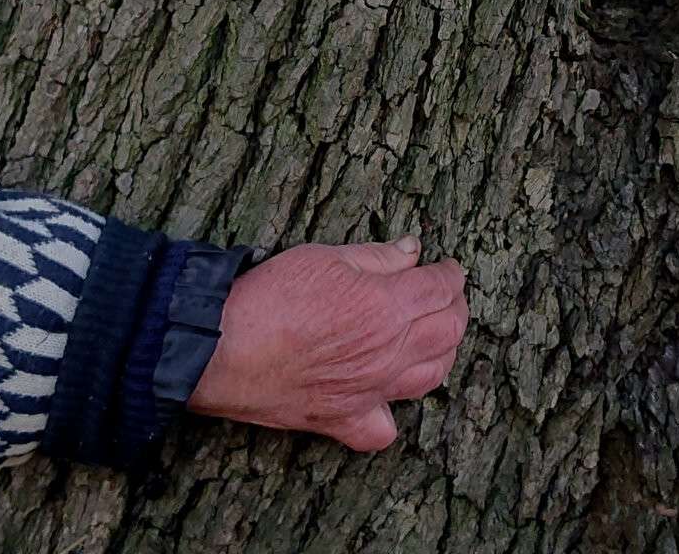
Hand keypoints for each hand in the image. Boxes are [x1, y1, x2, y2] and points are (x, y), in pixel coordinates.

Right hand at [186, 237, 467, 451]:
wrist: (222, 347)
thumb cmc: (268, 297)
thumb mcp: (323, 257)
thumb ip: (376, 256)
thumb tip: (411, 250)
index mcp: (387, 306)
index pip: (440, 288)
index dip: (450, 274)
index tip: (448, 268)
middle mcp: (389, 353)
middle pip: (447, 332)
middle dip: (455, 308)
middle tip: (447, 296)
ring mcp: (371, 391)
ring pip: (430, 377)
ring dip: (441, 354)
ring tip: (433, 337)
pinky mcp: (343, 418)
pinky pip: (384, 428)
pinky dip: (392, 414)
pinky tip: (385, 396)